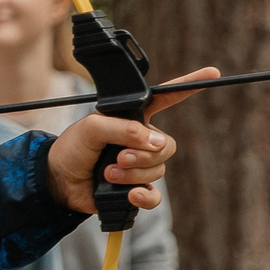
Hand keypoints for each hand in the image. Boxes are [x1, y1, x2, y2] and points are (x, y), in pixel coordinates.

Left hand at [41, 66, 216, 215]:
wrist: (57, 181)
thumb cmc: (72, 148)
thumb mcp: (92, 128)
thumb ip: (124, 129)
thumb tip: (156, 144)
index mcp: (133, 117)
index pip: (166, 98)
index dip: (189, 85)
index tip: (212, 73)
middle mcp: (140, 140)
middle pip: (166, 146)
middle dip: (144, 154)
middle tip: (119, 157)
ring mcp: (139, 166)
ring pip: (158, 170)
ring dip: (134, 173)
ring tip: (109, 172)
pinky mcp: (134, 190)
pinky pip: (154, 196)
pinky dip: (144, 196)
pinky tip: (130, 195)